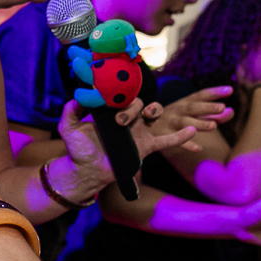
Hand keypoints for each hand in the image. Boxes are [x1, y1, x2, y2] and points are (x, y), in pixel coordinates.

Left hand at [57, 99, 196, 190]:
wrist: (87, 171)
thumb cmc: (78, 149)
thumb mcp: (69, 128)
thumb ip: (71, 111)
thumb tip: (77, 97)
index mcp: (110, 111)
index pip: (121, 95)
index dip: (122, 90)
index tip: (117, 89)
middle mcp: (127, 118)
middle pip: (138, 102)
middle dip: (132, 107)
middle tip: (120, 121)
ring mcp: (138, 131)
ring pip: (154, 113)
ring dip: (153, 110)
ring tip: (148, 115)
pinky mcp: (146, 146)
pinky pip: (167, 140)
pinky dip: (181, 136)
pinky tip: (191, 131)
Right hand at [146, 86, 235, 151]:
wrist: (141, 127)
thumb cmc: (172, 119)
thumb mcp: (190, 114)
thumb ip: (211, 114)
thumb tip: (231, 111)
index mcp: (184, 103)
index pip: (200, 95)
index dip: (214, 93)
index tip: (229, 90)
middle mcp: (176, 111)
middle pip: (192, 107)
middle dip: (206, 107)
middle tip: (222, 108)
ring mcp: (168, 123)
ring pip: (184, 122)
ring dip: (198, 123)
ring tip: (213, 126)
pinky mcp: (162, 135)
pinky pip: (174, 140)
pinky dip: (185, 144)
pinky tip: (198, 148)